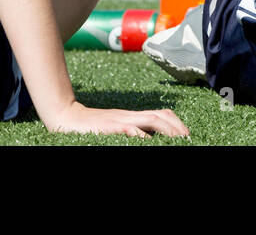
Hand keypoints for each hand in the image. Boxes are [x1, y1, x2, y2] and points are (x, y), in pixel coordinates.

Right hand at [44, 100, 188, 137]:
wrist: (67, 117)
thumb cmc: (92, 126)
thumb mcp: (116, 127)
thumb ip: (132, 129)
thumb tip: (149, 136)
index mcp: (133, 116)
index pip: (161, 114)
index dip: (176, 123)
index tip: (186, 133)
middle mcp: (130, 115)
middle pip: (161, 115)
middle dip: (178, 126)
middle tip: (188, 137)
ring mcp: (121, 120)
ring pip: (151, 119)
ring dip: (168, 129)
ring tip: (179, 138)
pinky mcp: (110, 126)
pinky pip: (130, 129)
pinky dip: (142, 134)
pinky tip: (150, 140)